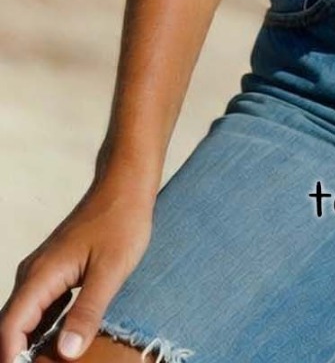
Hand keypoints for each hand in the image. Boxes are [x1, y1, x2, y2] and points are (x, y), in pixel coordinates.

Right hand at [0, 172, 154, 362]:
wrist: (126, 185)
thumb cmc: (122, 223)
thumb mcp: (110, 271)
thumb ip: (87, 311)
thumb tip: (66, 352)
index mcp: (41, 276)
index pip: (11, 328)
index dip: (12, 358)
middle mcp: (33, 275)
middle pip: (13, 326)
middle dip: (19, 354)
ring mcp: (42, 272)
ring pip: (24, 318)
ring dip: (30, 344)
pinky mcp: (54, 272)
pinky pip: (39, 309)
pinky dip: (42, 330)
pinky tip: (58, 345)